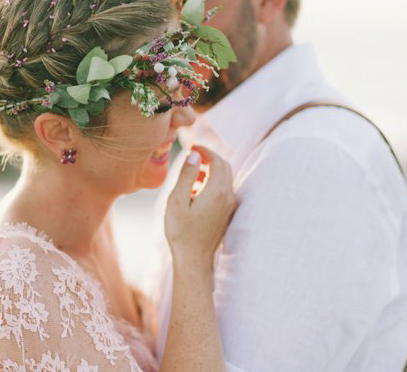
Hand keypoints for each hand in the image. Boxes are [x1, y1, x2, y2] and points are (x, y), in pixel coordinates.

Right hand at [165, 146, 236, 270]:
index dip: (204, 150)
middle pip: (224, 166)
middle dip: (208, 158)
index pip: (216, 160)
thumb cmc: (181, 232)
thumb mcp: (176, 201)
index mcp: (217, 191)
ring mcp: (229, 205)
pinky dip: (212, 182)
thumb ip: (186, 175)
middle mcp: (228, 196)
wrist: (194, 260)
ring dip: (209, 171)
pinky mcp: (227, 213)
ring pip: (224, 178)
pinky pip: (223, 189)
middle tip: (190, 156)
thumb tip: (194, 154)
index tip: (190, 147)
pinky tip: (195, 192)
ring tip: (189, 177)